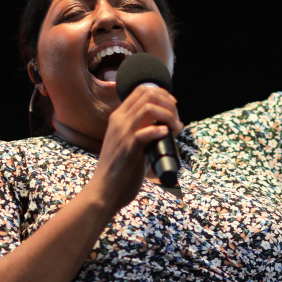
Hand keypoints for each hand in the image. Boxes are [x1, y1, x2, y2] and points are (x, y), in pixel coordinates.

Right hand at [91, 83, 182, 211]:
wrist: (104, 191)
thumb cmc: (119, 169)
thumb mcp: (127, 143)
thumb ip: (141, 131)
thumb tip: (165, 127)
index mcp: (118, 117)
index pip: (142, 90)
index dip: (162, 94)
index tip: (174, 106)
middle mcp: (119, 121)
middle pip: (148, 95)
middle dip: (169, 103)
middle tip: (177, 120)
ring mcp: (123, 134)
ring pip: (148, 108)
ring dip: (168, 115)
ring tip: (176, 128)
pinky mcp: (128, 149)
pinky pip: (145, 132)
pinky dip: (159, 131)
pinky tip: (166, 135)